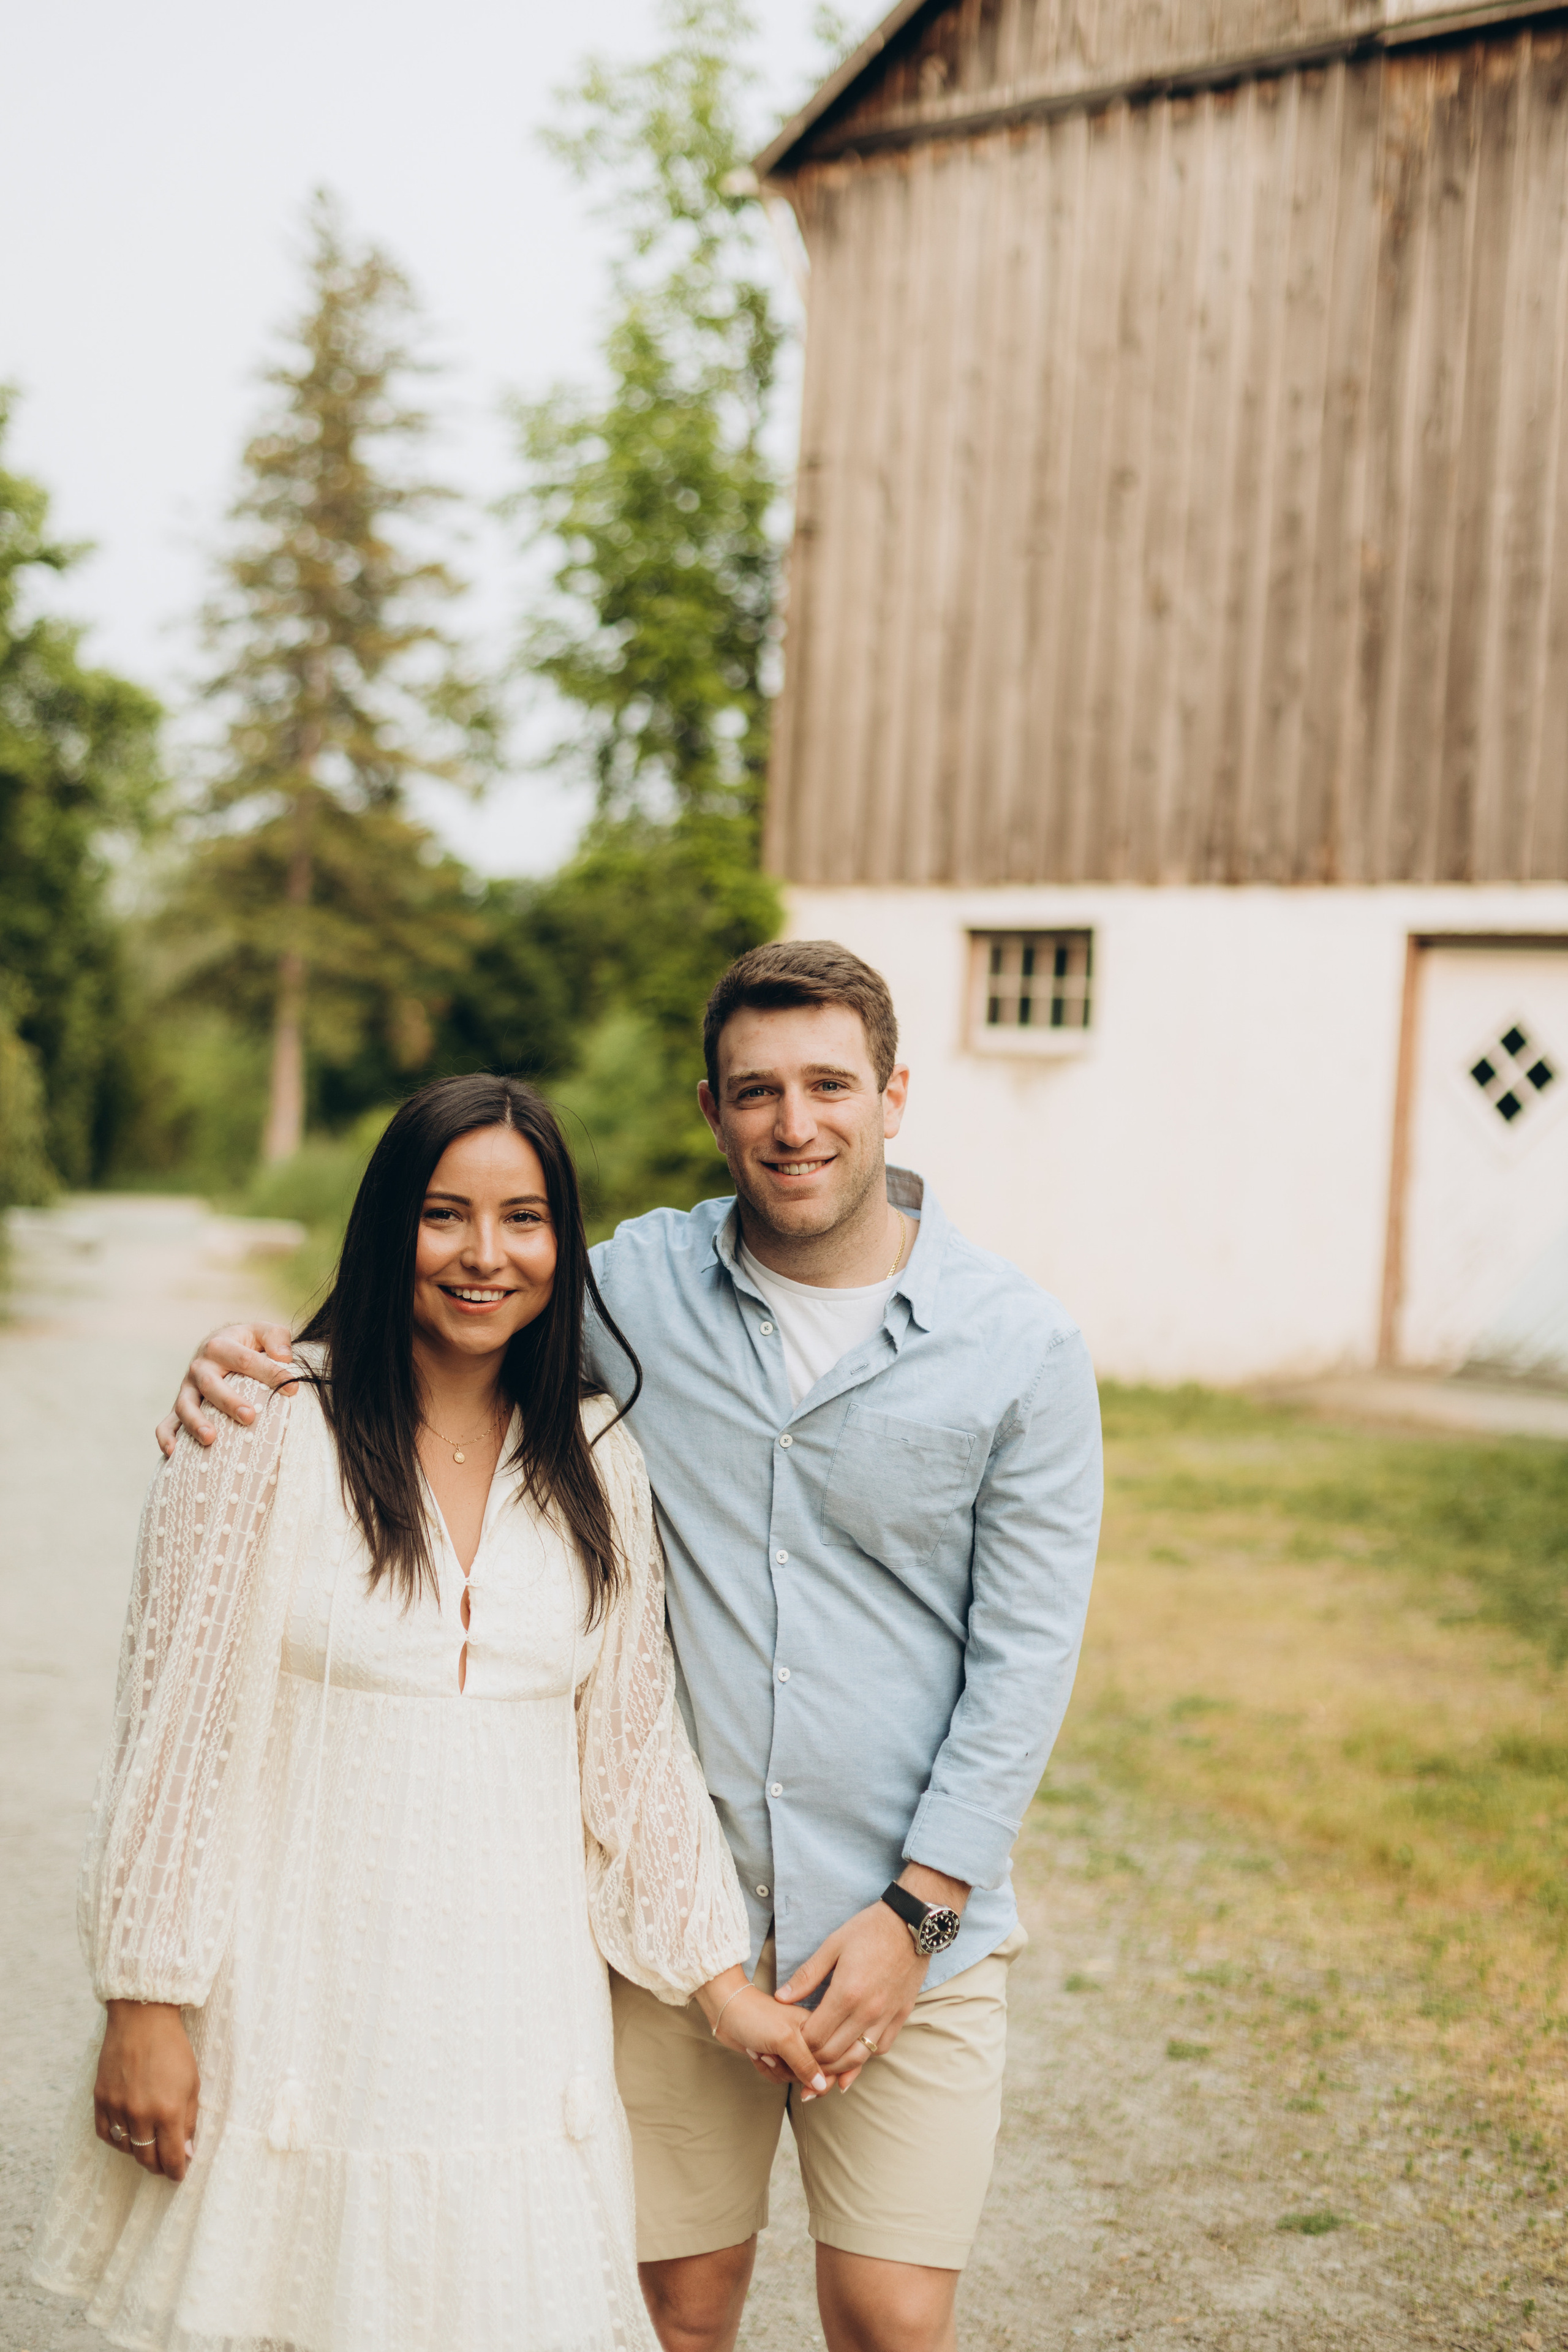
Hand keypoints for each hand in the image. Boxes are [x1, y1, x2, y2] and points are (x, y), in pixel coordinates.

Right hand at [95, 2001, 199, 2179]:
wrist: (142, 2018)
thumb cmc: (173, 2048)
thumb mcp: (192, 2083)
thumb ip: (189, 2121)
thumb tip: (185, 2153)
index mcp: (168, 2110)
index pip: (170, 2158)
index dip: (176, 2172)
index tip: (179, 2175)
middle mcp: (140, 2113)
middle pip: (146, 2158)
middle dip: (158, 2166)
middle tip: (165, 2164)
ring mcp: (117, 2107)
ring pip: (126, 2148)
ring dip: (139, 2151)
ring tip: (149, 2145)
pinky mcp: (100, 2099)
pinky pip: (106, 2134)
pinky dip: (118, 2140)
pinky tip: (128, 2135)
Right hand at [156, 1323, 295, 1456]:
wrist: (218, 1346)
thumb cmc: (247, 1343)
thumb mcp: (263, 1332)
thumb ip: (276, 1338)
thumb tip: (284, 1358)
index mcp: (221, 1346)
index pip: (246, 1360)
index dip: (270, 1374)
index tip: (293, 1389)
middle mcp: (199, 1367)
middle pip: (211, 1385)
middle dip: (229, 1402)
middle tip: (249, 1417)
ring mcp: (187, 1389)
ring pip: (185, 1405)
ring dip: (195, 1422)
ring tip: (210, 1439)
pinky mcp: (179, 1407)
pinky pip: (166, 1423)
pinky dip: (166, 1437)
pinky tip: (173, 1453)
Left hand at [695, 1970, 833, 2099]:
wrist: (726, 2009)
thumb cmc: (757, 2015)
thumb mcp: (784, 2039)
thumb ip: (805, 2063)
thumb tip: (821, 2087)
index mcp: (820, 2027)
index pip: (836, 2060)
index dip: (824, 2075)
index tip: (803, 2077)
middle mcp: (811, 2038)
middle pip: (816, 2075)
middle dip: (791, 2073)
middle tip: (773, 2057)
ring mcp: (795, 2047)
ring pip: (796, 2079)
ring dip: (776, 2071)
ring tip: (761, 2052)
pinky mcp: (781, 2055)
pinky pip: (781, 2077)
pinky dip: (767, 2071)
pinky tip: (756, 2054)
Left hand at [775, 1867, 969, 2088]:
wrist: (911, 1923)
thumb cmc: (869, 1930)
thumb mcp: (832, 1945)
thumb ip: (807, 1975)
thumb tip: (781, 1997)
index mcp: (846, 1993)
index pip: (815, 2037)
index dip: (798, 2045)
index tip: (789, 2041)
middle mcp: (867, 2011)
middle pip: (833, 2054)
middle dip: (812, 2062)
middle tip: (800, 2059)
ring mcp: (886, 2016)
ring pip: (857, 2059)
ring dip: (836, 2068)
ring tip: (821, 2069)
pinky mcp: (901, 2016)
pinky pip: (880, 2049)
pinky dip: (864, 2057)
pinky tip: (851, 2054)